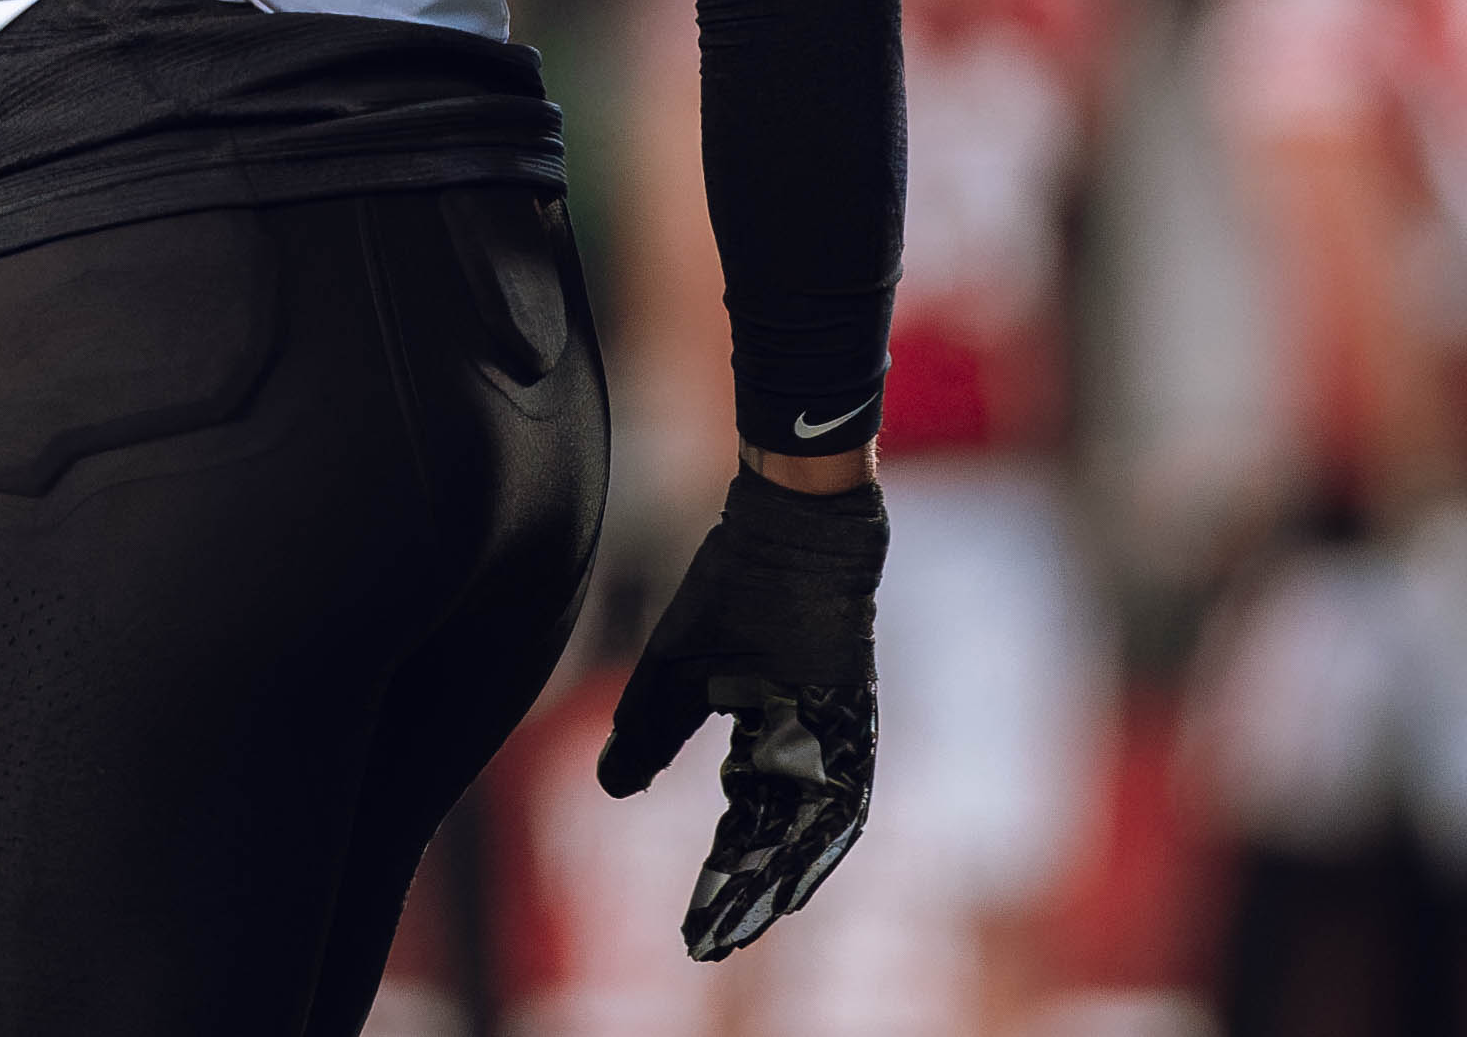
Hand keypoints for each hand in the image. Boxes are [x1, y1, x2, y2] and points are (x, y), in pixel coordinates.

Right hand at [598, 468, 885, 958]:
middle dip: (747, 894)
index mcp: (762, 736)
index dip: (721, 879)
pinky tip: (806, 863)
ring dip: (786, 874)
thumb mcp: (674, 670)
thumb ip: (648, 731)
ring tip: (759, 921)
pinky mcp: (854, 708)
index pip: (741, 826)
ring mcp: (833, 730)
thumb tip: (612, 787)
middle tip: (715, 944)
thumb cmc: (733, 586)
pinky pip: (848, 782)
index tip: (695, 931)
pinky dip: (827, 829)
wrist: (787, 521)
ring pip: (814, 823)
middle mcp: (806, 745)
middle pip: (779, 837)